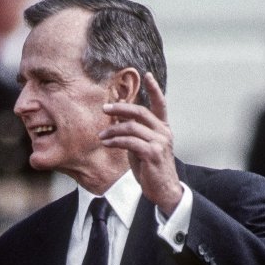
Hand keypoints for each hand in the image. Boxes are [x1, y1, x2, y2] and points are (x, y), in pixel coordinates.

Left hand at [99, 72, 182, 215]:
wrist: (163, 190)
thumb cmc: (150, 168)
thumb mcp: (141, 146)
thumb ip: (133, 131)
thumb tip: (118, 115)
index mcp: (163, 128)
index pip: (160, 104)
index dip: (154, 89)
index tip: (147, 75)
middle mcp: (163, 132)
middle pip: (140, 112)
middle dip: (120, 107)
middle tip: (104, 108)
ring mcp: (160, 142)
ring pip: (131, 127)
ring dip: (112, 130)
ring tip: (101, 136)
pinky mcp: (152, 153)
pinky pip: (129, 141)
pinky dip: (115, 141)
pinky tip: (106, 143)